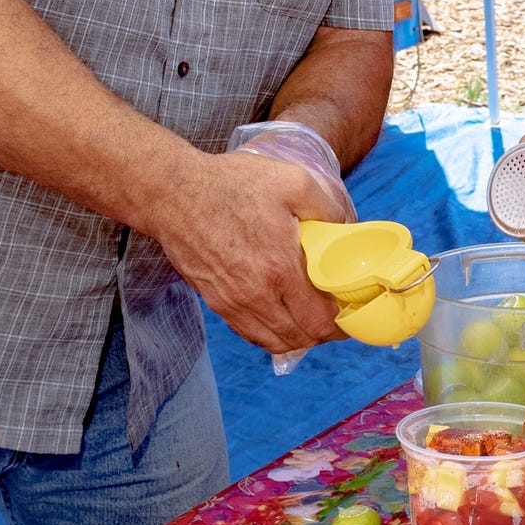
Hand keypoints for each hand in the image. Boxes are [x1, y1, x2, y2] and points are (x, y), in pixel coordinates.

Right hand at [152, 149, 346, 354]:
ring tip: (309, 317)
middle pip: (300, 338)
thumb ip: (329, 208)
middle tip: (334, 315)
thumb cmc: (233, 184)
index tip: (350, 312)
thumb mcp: (294, 182)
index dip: (341, 324)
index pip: (319, 320)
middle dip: (324, 333)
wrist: (174, 193)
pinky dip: (270, 333)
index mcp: (279, 269)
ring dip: (297, 336)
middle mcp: (255, 294)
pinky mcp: (215, 301)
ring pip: (273, 342)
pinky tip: (280, 315)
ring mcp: (231, 302)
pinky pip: (249, 332)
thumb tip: (347, 229)